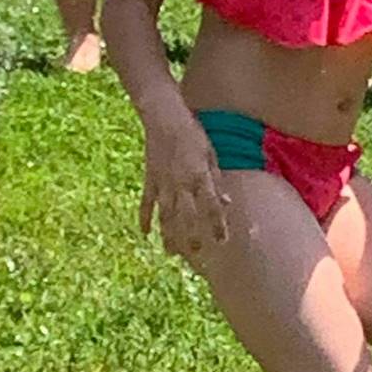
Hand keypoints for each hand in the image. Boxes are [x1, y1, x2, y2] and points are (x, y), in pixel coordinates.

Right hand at [139, 114, 228, 258]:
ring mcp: (162, 182)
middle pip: (187, 217)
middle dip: (192, 238)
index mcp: (199, 175)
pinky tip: (145, 233)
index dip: (217, 225)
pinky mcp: (149, 178)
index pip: (211, 207)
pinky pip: (146, 202)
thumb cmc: (192, 132)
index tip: (223, 241)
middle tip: (196, 256)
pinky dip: (145, 218)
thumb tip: (227, 202)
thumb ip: (217, 180)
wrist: (163, 116)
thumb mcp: (210, 153)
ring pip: (166, 215)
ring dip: (168, 235)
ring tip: (171, 253)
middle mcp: (181, 183)